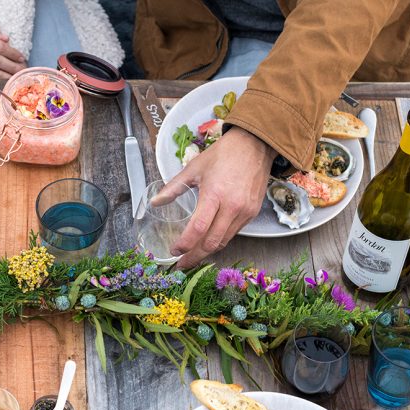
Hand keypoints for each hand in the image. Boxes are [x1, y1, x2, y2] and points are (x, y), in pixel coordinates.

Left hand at [153, 128, 276, 267]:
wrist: (254, 146)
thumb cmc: (222, 155)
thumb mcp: (194, 168)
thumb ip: (173, 188)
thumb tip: (155, 202)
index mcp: (214, 194)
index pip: (198, 229)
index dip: (184, 245)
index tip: (174, 251)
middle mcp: (232, 207)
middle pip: (211, 243)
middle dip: (194, 257)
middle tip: (181, 263)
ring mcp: (244, 212)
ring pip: (223, 242)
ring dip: (206, 252)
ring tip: (192, 256)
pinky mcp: (252, 213)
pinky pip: (233, 233)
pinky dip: (219, 240)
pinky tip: (208, 242)